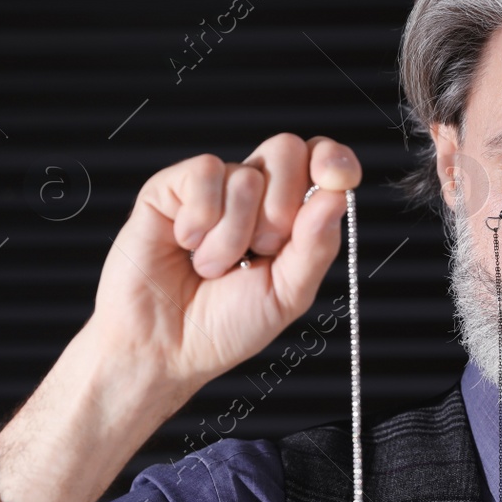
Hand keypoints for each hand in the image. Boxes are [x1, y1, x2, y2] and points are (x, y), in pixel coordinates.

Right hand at [90, 132, 361, 391]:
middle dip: (280, 211)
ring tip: (210, 267)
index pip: (318, 160)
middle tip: (257, 253)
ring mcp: (210, 188)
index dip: (332, 159)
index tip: (336, 177)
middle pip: (286, 150)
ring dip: (232, 237)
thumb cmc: (223, 328)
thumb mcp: (287, 295)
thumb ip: (316, 245)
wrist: (164, 350)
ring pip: (246, 176)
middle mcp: (249, 194)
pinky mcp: (169, 187)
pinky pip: (204, 174)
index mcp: (286, 214)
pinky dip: (200, 221)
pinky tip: (184, 245)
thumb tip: (338, 195)